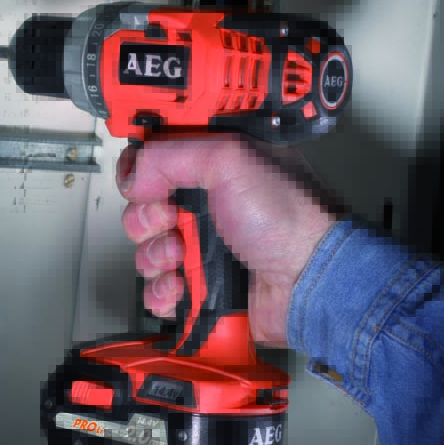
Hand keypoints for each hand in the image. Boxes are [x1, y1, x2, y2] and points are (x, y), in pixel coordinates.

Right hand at [116, 134, 340, 347]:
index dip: (141, 170)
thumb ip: (172, 154)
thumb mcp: (230, 161)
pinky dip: (162, 290)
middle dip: (147, 218)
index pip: (158, 160)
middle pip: (143, 207)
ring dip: (156, 256)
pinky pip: (159, 288)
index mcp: (215, 166)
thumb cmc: (289, 220)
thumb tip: (134, 173)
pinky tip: (180, 286)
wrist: (309, 281)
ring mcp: (203, 246)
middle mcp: (207, 205)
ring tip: (182, 257)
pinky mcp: (201, 284)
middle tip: (170, 220)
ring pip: (147, 250)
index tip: (144, 182)